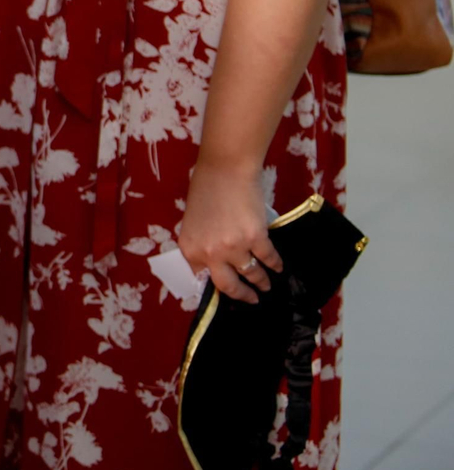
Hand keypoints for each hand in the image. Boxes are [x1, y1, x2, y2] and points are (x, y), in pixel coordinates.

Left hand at [178, 161, 283, 305]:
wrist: (225, 169)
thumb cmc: (206, 189)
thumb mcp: (193, 222)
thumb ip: (202, 243)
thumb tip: (216, 261)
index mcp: (189, 249)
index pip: (202, 277)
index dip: (216, 284)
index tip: (227, 290)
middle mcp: (210, 253)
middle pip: (228, 286)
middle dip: (242, 296)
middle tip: (252, 300)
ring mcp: (234, 248)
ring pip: (251, 274)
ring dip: (262, 282)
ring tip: (267, 285)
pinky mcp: (256, 239)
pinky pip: (269, 259)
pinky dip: (276, 265)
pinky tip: (278, 267)